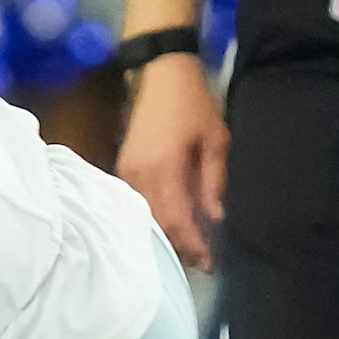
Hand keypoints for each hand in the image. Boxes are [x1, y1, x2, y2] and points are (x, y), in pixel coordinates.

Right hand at [115, 53, 228, 269]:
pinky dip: (153, 220)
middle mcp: (139, 176)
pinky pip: (136, 204)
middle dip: (179, 247)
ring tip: (186, 250)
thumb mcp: (216, 140)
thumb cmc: (193, 104)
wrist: (160, 76)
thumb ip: (214, 180)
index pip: (177, 220)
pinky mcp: (122, 169)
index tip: (209, 262)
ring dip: (165, 236)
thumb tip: (215, 217)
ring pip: (144, 218)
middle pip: (157, 225)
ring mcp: (126, 173)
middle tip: (200, 263)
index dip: (193, 245)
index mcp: (164, 169)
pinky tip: (168, 227)